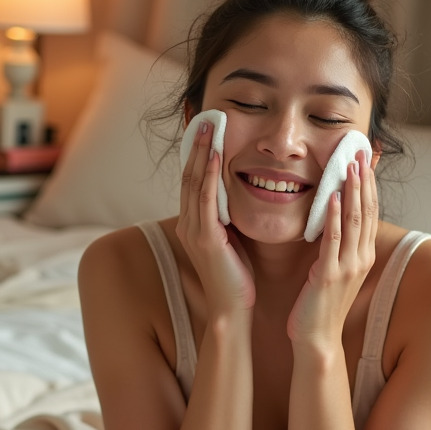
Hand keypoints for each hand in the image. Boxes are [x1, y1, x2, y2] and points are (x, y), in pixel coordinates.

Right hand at [175, 119, 254, 312]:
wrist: (231, 310)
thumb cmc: (236, 279)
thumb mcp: (232, 241)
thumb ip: (230, 219)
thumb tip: (241, 197)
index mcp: (194, 224)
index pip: (193, 182)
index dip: (198, 155)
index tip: (208, 131)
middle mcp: (189, 224)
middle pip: (189, 176)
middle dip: (197, 146)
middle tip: (206, 118)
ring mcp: (194, 230)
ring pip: (194, 181)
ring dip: (202, 152)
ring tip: (210, 126)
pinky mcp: (205, 237)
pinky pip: (206, 198)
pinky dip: (209, 173)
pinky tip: (215, 155)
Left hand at [288, 150, 376, 350]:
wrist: (316, 340)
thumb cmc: (319, 305)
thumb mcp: (332, 270)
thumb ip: (335, 246)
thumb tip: (331, 221)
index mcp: (361, 254)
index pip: (369, 211)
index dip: (370, 184)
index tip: (368, 159)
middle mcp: (360, 257)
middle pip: (366, 210)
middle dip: (365, 179)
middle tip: (362, 151)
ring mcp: (348, 266)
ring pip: (354, 220)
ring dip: (353, 190)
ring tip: (351, 164)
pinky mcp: (330, 275)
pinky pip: (333, 240)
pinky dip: (332, 217)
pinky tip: (331, 197)